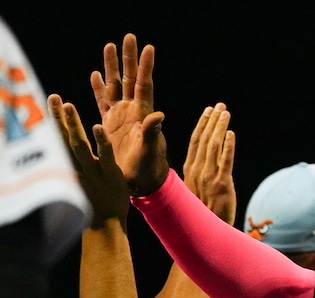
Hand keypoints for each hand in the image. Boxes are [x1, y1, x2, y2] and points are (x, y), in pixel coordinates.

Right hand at [48, 94, 128, 227]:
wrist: (105, 223)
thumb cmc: (90, 201)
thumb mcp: (78, 180)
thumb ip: (70, 162)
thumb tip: (61, 146)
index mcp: (71, 165)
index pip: (59, 139)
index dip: (54, 120)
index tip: (50, 102)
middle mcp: (77, 166)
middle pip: (63, 138)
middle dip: (57, 118)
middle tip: (52, 97)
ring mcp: (93, 170)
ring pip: (80, 145)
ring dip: (73, 125)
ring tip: (68, 106)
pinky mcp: (110, 174)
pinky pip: (105, 155)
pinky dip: (101, 142)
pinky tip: (97, 126)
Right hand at [91, 33, 167, 194]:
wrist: (140, 182)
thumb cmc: (150, 169)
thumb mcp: (151, 150)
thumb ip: (152, 132)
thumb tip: (158, 114)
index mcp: (143, 114)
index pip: (144, 84)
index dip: (145, 66)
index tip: (147, 47)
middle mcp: (132, 111)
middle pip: (129, 78)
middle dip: (127, 58)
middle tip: (128, 37)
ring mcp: (121, 116)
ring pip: (114, 86)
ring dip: (111, 67)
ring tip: (109, 47)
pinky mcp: (109, 124)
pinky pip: (103, 102)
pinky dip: (98, 88)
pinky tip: (95, 75)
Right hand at [182, 104, 235, 224]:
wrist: (205, 231)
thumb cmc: (201, 211)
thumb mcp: (195, 188)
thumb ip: (198, 173)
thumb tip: (201, 161)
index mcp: (190, 169)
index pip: (196, 141)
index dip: (202, 124)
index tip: (208, 111)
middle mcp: (197, 170)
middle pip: (204, 139)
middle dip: (212, 121)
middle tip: (220, 106)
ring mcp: (209, 176)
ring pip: (213, 146)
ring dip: (219, 127)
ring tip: (225, 113)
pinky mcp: (222, 184)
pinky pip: (225, 161)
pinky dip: (227, 146)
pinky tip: (231, 133)